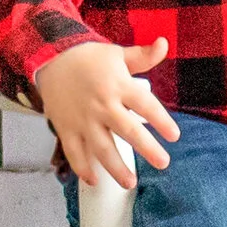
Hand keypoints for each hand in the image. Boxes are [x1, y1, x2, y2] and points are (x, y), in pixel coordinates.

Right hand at [35, 38, 179, 188]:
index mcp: (119, 85)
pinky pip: (74, 152)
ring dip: (116, 167)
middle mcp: (102, 104)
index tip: (174, 136)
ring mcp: (83, 119)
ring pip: (101, 148)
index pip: (145, 105)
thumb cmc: (90, 59)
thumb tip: (164, 43)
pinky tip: (94, 181)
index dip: (161, 120)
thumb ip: (143, 56)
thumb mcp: (118, 54)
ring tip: (130, 183)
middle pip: (128, 130)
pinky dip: (82, 168)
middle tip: (163, 163)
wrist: (51, 59)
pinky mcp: (66, 128)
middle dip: (147, 148)